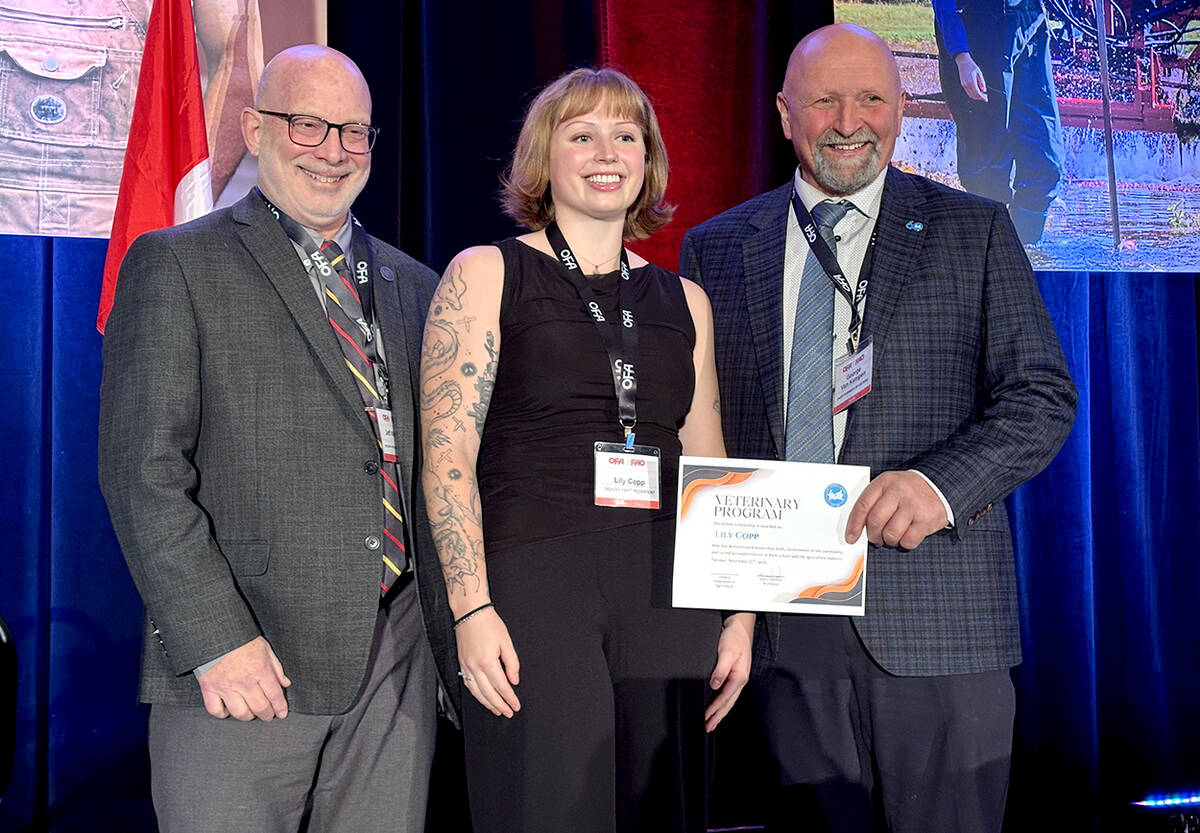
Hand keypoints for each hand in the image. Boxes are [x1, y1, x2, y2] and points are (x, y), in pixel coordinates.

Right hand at [196, 636, 290, 720]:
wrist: (215, 632)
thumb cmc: (241, 639)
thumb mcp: (264, 648)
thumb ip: (276, 668)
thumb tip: (285, 683)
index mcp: (260, 669)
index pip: (274, 695)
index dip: (280, 707)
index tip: (282, 713)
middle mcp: (244, 681)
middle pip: (260, 707)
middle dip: (267, 715)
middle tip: (268, 715)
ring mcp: (226, 686)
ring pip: (240, 713)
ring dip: (248, 716)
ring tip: (251, 713)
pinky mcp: (209, 688)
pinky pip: (216, 710)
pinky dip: (223, 713)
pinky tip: (229, 710)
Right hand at [455, 607, 520, 717]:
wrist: (470, 612)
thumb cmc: (488, 623)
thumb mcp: (506, 641)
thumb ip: (512, 663)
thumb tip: (514, 680)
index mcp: (487, 661)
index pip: (501, 686)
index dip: (510, 698)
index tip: (516, 705)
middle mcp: (474, 666)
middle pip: (489, 693)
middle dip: (500, 705)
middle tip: (509, 712)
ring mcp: (466, 666)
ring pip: (477, 692)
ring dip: (488, 703)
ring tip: (497, 710)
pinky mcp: (462, 663)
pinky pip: (468, 684)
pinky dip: (477, 694)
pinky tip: (483, 698)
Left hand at [704, 613, 753, 731]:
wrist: (740, 628)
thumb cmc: (734, 639)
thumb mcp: (726, 652)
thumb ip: (721, 670)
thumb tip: (714, 685)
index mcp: (740, 676)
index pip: (725, 697)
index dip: (714, 708)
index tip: (705, 717)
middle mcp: (740, 680)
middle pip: (728, 703)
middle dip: (718, 716)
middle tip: (708, 727)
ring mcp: (739, 679)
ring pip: (729, 701)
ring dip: (720, 713)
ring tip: (712, 723)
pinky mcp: (736, 675)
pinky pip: (729, 694)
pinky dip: (723, 703)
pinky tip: (718, 707)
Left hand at [844, 470, 948, 549]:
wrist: (939, 486)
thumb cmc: (908, 491)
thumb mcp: (888, 487)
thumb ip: (873, 502)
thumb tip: (856, 527)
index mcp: (884, 482)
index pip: (862, 505)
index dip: (853, 525)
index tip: (850, 537)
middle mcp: (898, 491)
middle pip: (875, 521)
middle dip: (873, 536)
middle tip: (876, 538)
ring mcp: (913, 505)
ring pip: (890, 533)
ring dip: (889, 540)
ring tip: (893, 536)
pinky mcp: (926, 519)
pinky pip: (908, 541)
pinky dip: (905, 543)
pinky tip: (907, 535)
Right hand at [955, 52, 987, 100]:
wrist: (963, 62)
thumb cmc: (972, 66)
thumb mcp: (979, 73)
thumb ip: (982, 82)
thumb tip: (984, 90)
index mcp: (971, 82)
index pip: (977, 93)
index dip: (982, 97)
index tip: (986, 99)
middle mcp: (967, 85)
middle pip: (973, 95)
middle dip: (979, 98)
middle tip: (985, 97)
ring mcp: (964, 85)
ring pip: (970, 95)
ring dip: (976, 96)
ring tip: (982, 95)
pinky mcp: (963, 84)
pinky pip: (968, 92)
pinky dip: (973, 94)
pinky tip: (977, 92)